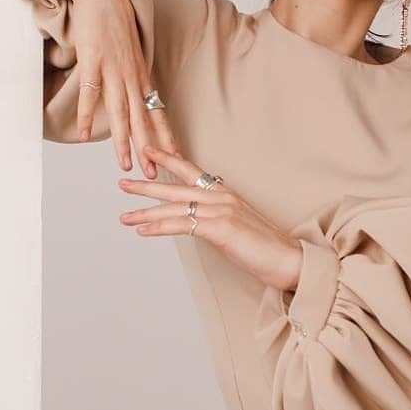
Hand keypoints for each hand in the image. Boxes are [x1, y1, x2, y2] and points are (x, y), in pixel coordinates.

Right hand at [45, 0, 178, 178]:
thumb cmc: (115, 21)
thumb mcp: (130, 53)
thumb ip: (132, 77)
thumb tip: (133, 98)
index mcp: (142, 76)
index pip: (158, 112)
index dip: (167, 137)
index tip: (177, 160)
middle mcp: (133, 76)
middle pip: (143, 119)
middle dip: (150, 149)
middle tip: (156, 175)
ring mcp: (114, 69)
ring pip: (121, 112)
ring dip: (123, 141)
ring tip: (124, 165)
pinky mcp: (93, 59)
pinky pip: (91, 93)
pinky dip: (88, 115)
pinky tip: (86, 135)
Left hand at [117, 146, 303, 291]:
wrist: (288, 258)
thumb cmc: (265, 247)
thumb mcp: (237, 227)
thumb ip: (216, 219)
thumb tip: (196, 223)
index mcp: (226, 194)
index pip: (192, 172)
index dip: (169, 160)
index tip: (149, 151)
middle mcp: (222, 197)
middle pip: (176, 188)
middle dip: (146, 186)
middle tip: (122, 183)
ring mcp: (221, 210)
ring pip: (175, 208)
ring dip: (146, 212)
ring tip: (124, 216)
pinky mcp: (220, 228)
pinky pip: (182, 225)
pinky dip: (160, 228)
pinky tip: (143, 231)